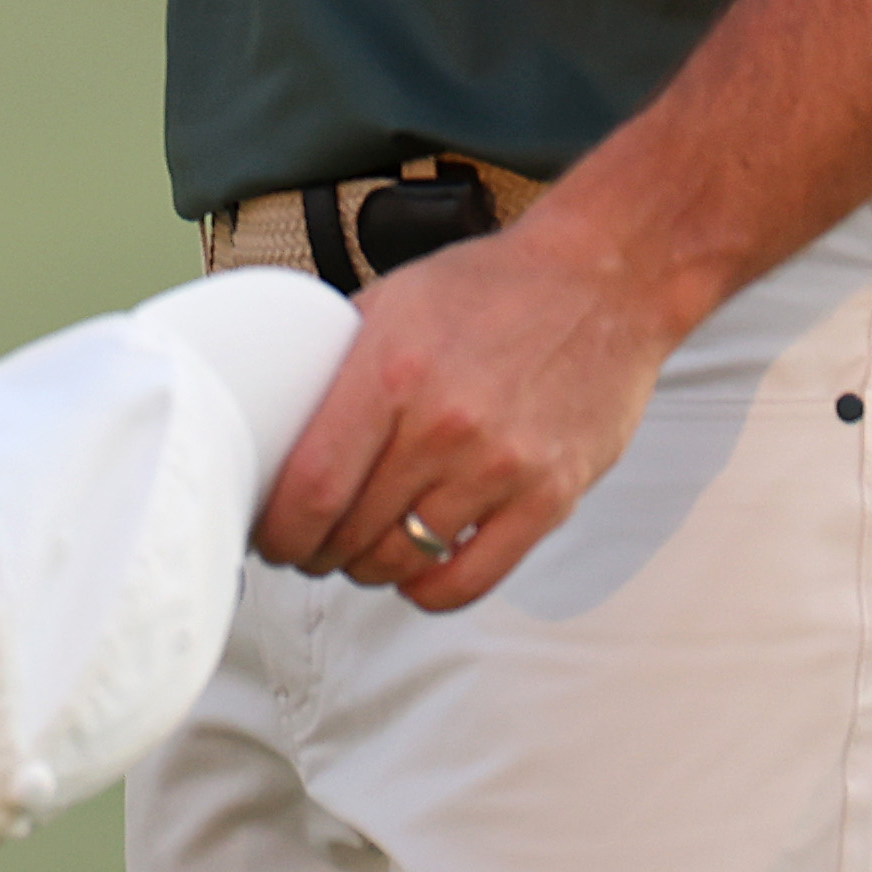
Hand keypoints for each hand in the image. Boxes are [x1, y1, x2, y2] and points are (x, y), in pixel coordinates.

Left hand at [251, 216, 690, 610]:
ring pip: (402, 562)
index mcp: (391, 371)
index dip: (278, 529)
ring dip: (366, 569)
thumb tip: (277, 419)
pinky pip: (471, 580)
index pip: (311, 487)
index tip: (268, 534)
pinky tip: (416, 570)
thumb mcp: (391, 299)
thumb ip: (335, 362)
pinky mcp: (549, 498)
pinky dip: (429, 590)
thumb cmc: (493, 287)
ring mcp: (500, 467)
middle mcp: (444, 425)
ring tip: (357, 551)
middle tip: (305, 544)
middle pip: (349, 533)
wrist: (603, 280)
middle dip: (313, 551)